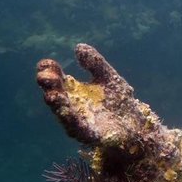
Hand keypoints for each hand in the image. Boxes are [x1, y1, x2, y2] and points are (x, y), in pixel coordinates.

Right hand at [36, 43, 161, 147]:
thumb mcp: (109, 78)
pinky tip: (67, 112)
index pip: (57, 79)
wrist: (137, 127)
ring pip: (64, 112)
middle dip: (49, 86)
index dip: (49, 71)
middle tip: (43, 76)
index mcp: (74, 90)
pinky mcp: (90, 135)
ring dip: (57, 104)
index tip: (46, 63)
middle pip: (56, 95)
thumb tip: (78, 46)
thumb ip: (95, 63)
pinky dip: (71, 120)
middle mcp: (72, 105)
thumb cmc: (119, 102)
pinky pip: (78, 128)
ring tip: (51, 94)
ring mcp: (80, 121)